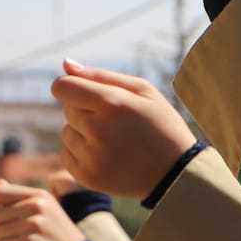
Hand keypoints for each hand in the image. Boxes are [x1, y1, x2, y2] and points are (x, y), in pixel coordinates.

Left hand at [51, 61, 195, 199]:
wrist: (178, 175)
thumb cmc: (162, 126)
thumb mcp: (144, 92)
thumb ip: (102, 75)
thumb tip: (65, 63)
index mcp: (113, 103)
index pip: (63, 87)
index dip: (71, 87)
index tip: (84, 93)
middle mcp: (98, 130)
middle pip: (68, 109)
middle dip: (85, 110)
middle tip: (116, 122)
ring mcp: (91, 156)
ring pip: (66, 132)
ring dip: (83, 132)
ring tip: (113, 140)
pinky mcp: (87, 177)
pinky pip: (66, 155)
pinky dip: (81, 153)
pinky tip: (107, 155)